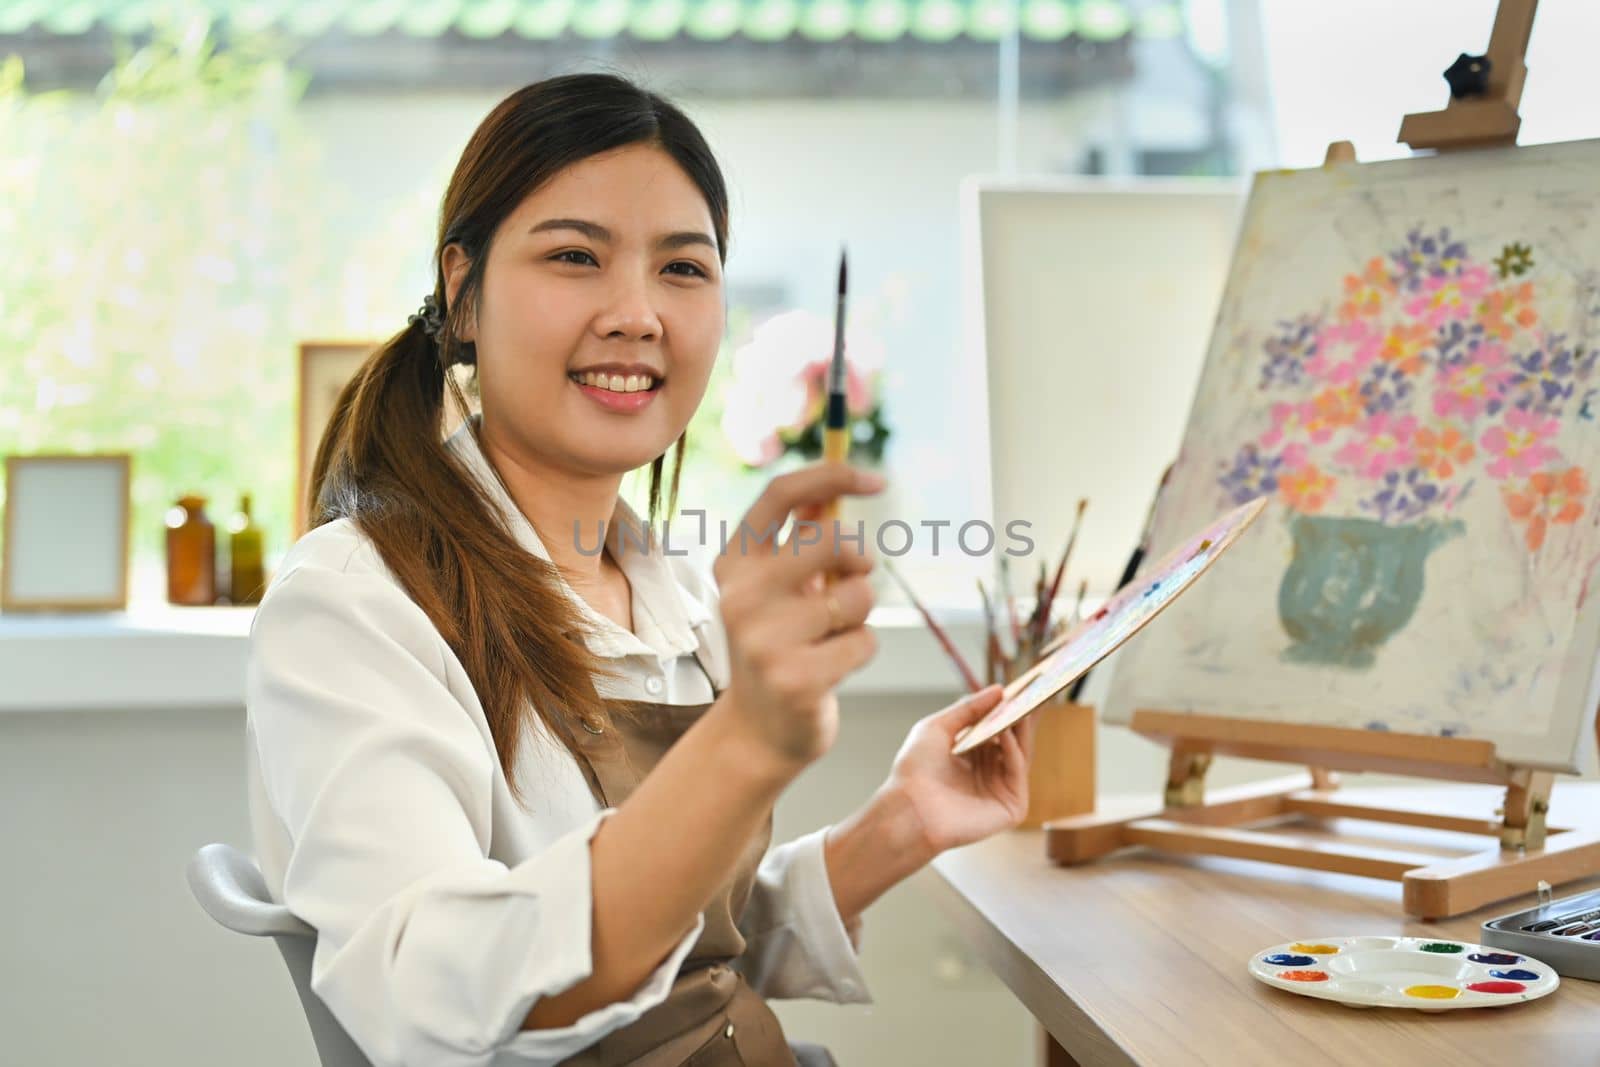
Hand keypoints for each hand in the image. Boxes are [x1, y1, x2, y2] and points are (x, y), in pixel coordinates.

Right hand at [710, 463, 884, 770]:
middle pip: (832, 539)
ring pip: (857, 595)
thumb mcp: (778, 588)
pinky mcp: (795, 678)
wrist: (759, 729)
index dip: (833, 475)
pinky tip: (833, 668)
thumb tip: (835, 488)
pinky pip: (864, 641)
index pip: (781, 494)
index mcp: (734, 563)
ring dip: (862, 613)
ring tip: (833, 635)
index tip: (877, 481)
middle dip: (861, 557)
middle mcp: (740, 596)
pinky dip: (861, 650)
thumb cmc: (780, 644)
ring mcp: (763, 639)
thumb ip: (800, 540)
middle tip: (857, 577)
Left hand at [883, 685, 1035, 855]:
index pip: (994, 730)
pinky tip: (1006, 732)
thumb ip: (968, 708)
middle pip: (1012, 741)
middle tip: (1030, 691)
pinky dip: (1013, 750)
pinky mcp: (1010, 808)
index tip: (1017, 687)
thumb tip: (999, 689)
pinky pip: (1017, 772)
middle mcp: (986, 773)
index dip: (1005, 710)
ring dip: (1019, 729)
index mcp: (969, 757)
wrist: (909, 808)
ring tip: (1020, 704)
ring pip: (1019, 754)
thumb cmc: (914, 771)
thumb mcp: (938, 727)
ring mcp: (1000, 790)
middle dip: (1018, 716)